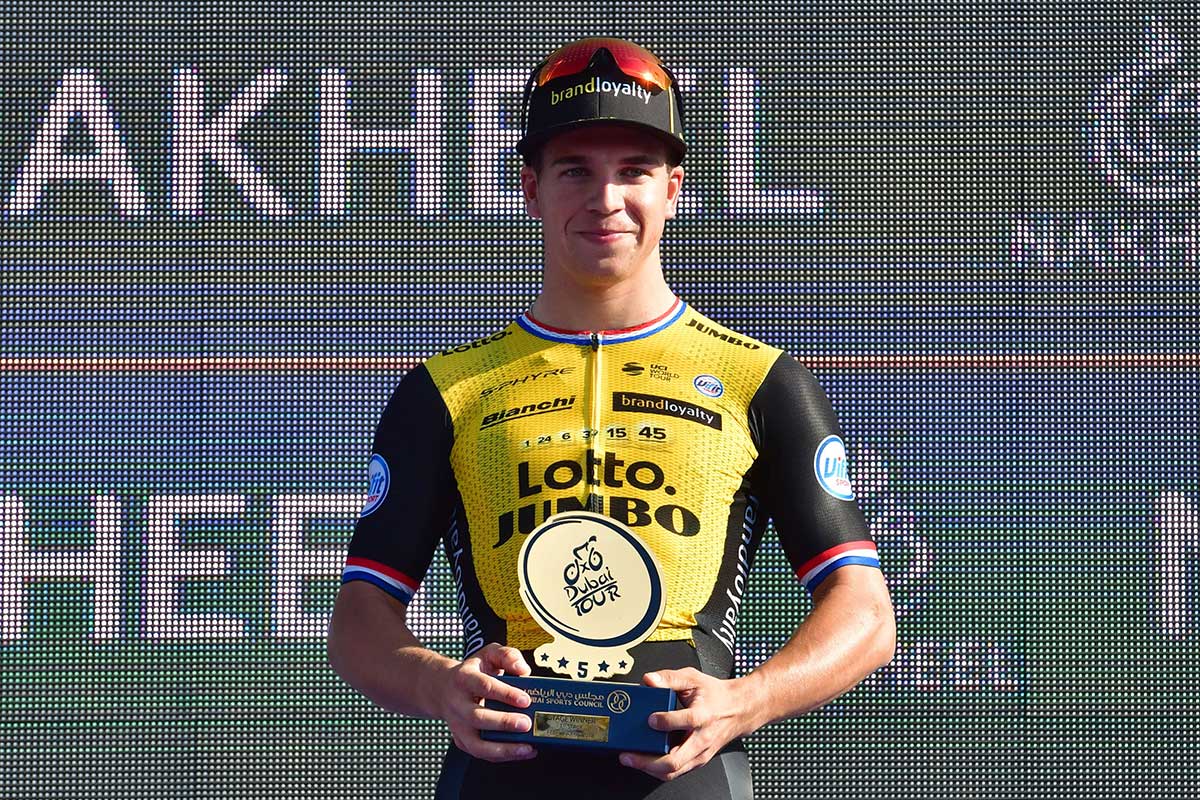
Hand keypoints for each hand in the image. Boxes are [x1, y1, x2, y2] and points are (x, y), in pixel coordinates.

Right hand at [436, 643, 537, 762]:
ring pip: (476, 744)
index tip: (525, 700)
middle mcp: (457, 704)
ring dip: (503, 749)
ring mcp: (457, 725)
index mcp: (464, 678)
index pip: (485, 686)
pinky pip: (480, 753)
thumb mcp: (488, 653)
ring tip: (526, 748)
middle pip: (478, 717)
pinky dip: (501, 756)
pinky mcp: (461, 740)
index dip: (506, 694)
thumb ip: (507, 655)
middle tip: (526, 724)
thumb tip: (523, 670)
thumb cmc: (472, 671)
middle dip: (504, 723)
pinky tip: (522, 751)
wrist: (442, 687)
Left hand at [618, 667, 754, 781]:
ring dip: (649, 768)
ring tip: (631, 759)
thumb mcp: (693, 679)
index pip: (686, 721)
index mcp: (703, 715)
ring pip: (673, 771)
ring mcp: (700, 753)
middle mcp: (701, 739)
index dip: (665, 721)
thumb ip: (669, 677)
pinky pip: (676, 771)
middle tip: (629, 754)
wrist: (739, 710)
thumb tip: (649, 680)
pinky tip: (644, 761)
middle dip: (647, 761)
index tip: (650, 718)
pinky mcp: (697, 760)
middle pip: (674, 760)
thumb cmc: (716, 696)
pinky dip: (657, 770)